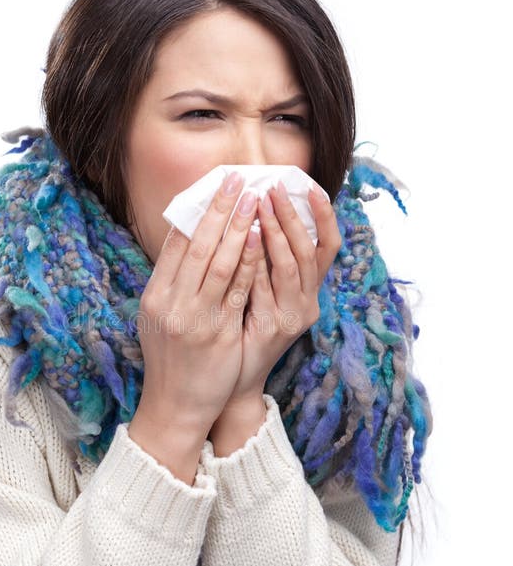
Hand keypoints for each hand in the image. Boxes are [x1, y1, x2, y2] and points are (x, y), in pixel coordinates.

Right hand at [132, 171, 260, 441]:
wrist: (173, 405)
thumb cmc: (170, 359)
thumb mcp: (158, 317)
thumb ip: (171, 282)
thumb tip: (188, 240)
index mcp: (155, 296)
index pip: (175, 244)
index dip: (194, 211)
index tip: (212, 186)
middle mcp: (171, 304)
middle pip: (196, 246)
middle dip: (218, 209)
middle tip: (236, 179)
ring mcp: (194, 319)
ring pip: (218, 263)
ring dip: (238, 227)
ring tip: (253, 199)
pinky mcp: (218, 333)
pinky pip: (237, 290)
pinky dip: (249, 261)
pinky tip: (261, 238)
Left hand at [214, 180, 342, 411]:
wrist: (237, 378)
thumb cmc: (246, 327)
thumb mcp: (264, 291)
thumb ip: (266, 259)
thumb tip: (255, 210)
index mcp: (310, 289)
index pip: (328, 245)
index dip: (323, 215)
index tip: (310, 186)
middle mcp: (309, 302)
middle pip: (309, 251)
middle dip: (292, 217)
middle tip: (274, 189)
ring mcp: (293, 316)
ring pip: (290, 267)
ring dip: (275, 233)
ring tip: (259, 206)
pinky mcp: (273, 328)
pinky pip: (264, 287)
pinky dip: (255, 261)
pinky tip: (244, 240)